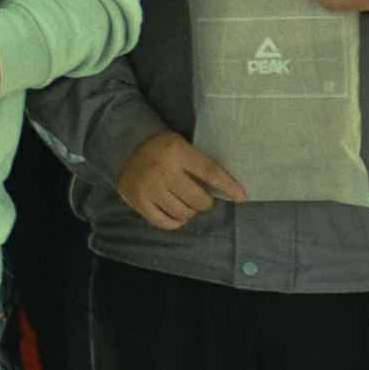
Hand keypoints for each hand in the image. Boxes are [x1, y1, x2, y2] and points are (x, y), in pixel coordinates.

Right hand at [116, 130, 249, 231]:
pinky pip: (164, 222)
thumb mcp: (182, 146)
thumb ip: (199, 165)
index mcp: (177, 152)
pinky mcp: (138, 202)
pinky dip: (176, 222)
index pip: (210, 172)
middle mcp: (163, 171)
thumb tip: (222, 190)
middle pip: (197, 199)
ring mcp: (149, 188)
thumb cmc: (162, 148)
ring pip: (182, 212)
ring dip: (190, 212)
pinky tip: (177, 214)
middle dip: (205, 202)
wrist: (126, 146)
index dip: (228, 186)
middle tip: (201, 198)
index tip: (242, 197)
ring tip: (187, 204)